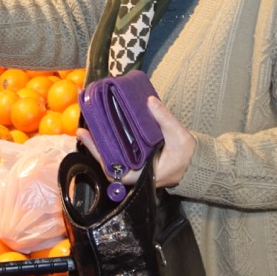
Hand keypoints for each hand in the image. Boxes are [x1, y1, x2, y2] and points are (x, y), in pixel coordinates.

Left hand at [76, 96, 194, 188]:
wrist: (195, 163)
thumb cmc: (187, 154)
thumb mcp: (179, 136)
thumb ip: (165, 119)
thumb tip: (149, 101)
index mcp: (143, 174)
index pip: (115, 171)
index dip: (100, 156)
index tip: (89, 140)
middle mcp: (135, 172)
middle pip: (109, 162)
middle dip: (94, 147)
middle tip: (81, 130)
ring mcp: (135, 166)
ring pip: (113, 157)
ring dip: (100, 143)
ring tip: (88, 126)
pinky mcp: (137, 158)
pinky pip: (120, 151)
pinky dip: (111, 140)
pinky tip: (104, 128)